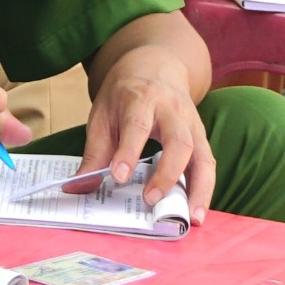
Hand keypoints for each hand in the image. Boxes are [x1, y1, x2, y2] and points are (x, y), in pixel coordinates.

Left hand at [78, 47, 215, 216]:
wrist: (155, 67)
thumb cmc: (125, 95)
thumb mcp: (103, 114)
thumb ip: (94, 153)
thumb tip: (76, 187)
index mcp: (141, 99)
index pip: (136, 125)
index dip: (128, 151)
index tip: (119, 176)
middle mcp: (172, 110)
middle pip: (178, 141)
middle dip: (166, 172)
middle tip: (150, 199)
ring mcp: (191, 124)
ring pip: (202, 155)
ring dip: (199, 188)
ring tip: (192, 217)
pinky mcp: (201, 137)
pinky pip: (208, 164)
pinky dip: (205, 188)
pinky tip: (197, 211)